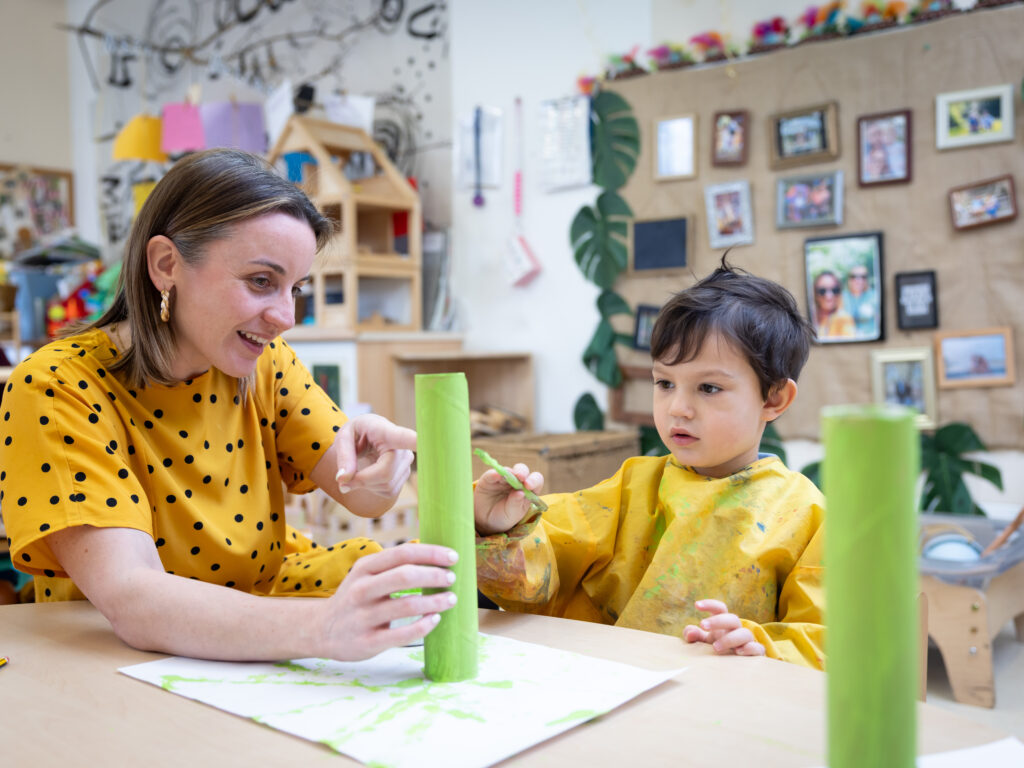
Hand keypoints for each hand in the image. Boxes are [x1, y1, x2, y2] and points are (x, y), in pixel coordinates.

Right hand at [318, 543, 458, 659]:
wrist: (321, 630)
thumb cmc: (356, 597)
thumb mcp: (366, 575)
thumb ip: (393, 565)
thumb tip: (436, 554)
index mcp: (364, 568)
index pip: (402, 553)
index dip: (431, 553)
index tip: (453, 556)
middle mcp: (361, 589)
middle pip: (404, 576)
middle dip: (434, 575)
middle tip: (451, 578)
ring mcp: (363, 616)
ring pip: (406, 605)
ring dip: (434, 601)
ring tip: (450, 599)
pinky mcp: (368, 642)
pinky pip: (402, 634)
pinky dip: (423, 626)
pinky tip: (435, 619)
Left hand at [334, 414, 415, 498]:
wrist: (369, 436)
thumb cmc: (358, 433)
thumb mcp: (344, 438)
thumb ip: (343, 456)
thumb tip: (343, 479)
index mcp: (386, 432)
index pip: (404, 437)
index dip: (415, 441)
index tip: (423, 442)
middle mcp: (403, 447)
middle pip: (384, 473)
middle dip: (361, 480)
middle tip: (343, 479)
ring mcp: (407, 462)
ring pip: (386, 486)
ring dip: (365, 485)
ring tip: (357, 472)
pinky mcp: (405, 475)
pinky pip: (388, 492)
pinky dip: (372, 489)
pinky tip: (369, 475)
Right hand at [473, 462, 543, 535]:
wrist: (485, 519)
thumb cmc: (503, 516)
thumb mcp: (511, 514)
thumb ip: (516, 504)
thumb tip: (520, 493)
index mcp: (528, 490)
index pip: (536, 481)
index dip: (534, 480)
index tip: (528, 486)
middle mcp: (517, 481)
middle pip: (523, 470)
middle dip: (522, 472)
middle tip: (520, 477)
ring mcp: (503, 478)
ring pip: (508, 470)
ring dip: (508, 472)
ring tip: (506, 478)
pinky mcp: (489, 478)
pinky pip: (492, 473)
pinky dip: (494, 473)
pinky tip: (495, 475)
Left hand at [682, 599, 764, 657]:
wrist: (738, 665)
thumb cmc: (718, 649)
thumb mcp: (704, 642)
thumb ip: (695, 636)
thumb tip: (690, 632)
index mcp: (724, 624)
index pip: (720, 609)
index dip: (710, 604)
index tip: (696, 605)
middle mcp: (737, 629)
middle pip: (732, 618)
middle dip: (717, 621)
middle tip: (703, 625)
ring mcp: (747, 641)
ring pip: (745, 633)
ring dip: (730, 639)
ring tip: (715, 647)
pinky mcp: (756, 654)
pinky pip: (758, 648)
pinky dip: (749, 649)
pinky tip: (738, 653)